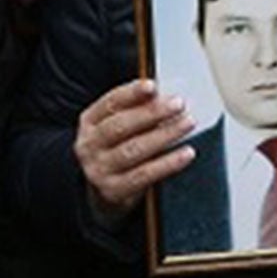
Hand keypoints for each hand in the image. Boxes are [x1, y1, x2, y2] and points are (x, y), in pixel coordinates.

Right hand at [73, 80, 195, 219]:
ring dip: (164, 135)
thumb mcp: (118, 125)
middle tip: (179, 103)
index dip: (131, 93)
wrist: (102, 191)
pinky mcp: (114, 190)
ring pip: (133, 150)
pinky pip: (144, 175)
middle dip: (152, 112)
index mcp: (89, 122)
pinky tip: (186, 153)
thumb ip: (136, 109)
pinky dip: (168, 163)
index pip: (110, 103)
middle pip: (121, 126)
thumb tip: (165, 94)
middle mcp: (89, 145)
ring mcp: (99, 170)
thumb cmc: (118, 148)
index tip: (152, 86)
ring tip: (187, 123)